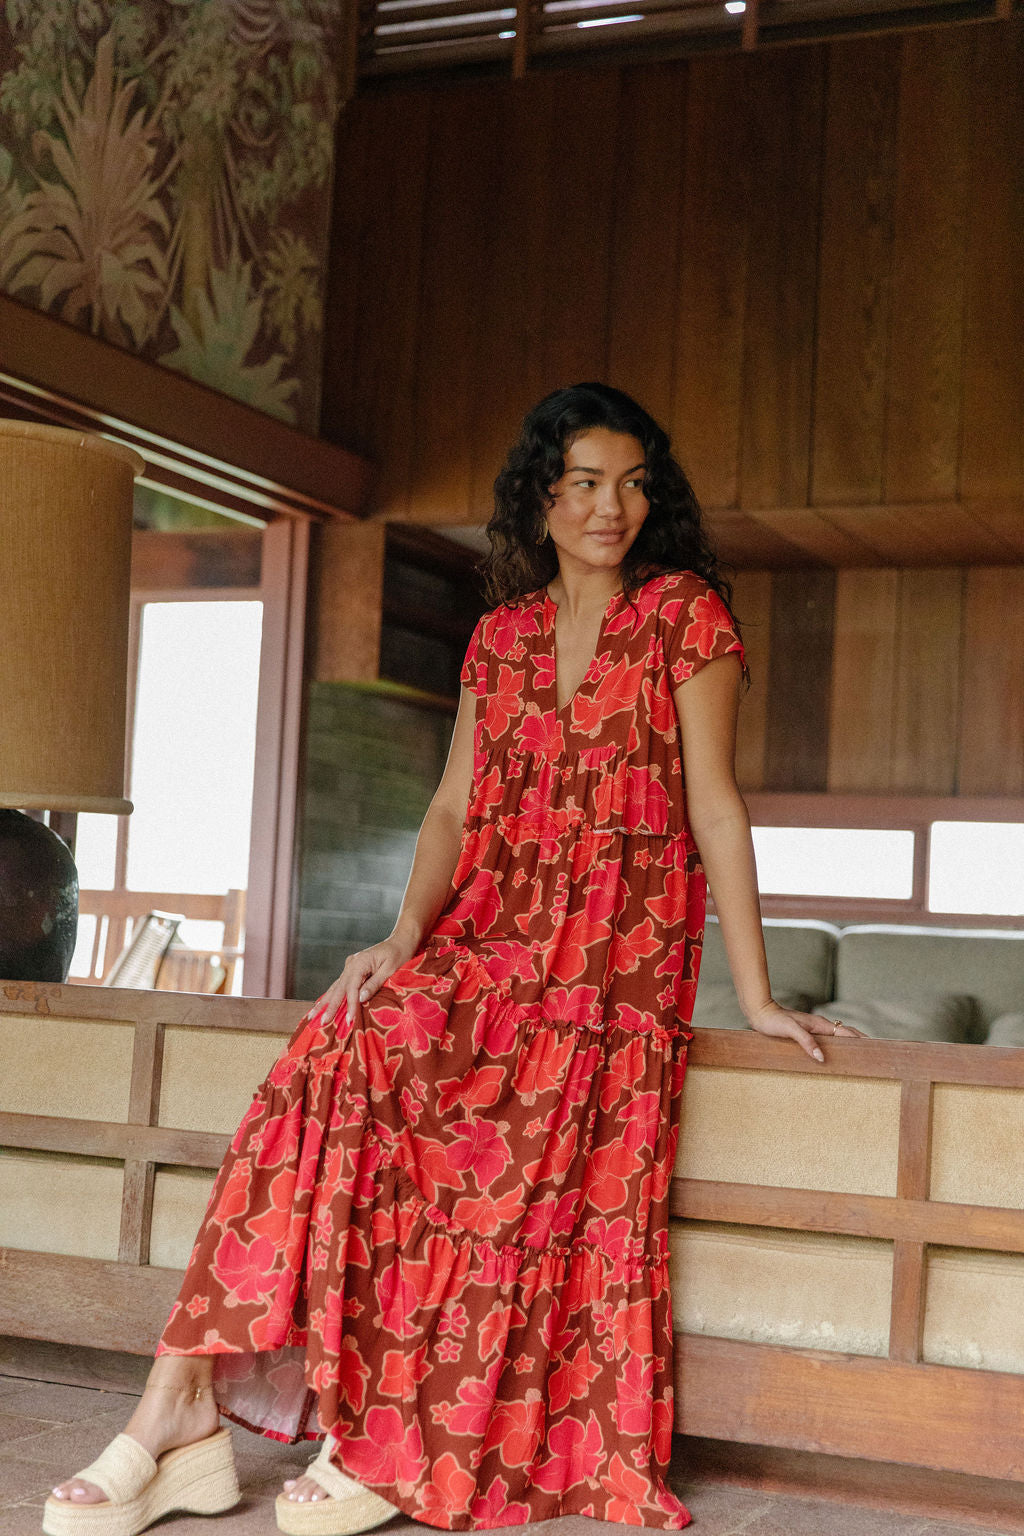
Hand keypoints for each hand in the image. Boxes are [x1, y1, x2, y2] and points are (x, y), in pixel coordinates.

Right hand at [315, 933, 417, 1026]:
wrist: (400, 941)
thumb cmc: (399, 955)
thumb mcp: (390, 969)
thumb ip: (374, 983)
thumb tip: (360, 998)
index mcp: (360, 962)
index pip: (352, 988)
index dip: (350, 1005)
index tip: (350, 1020)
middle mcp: (351, 964)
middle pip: (339, 988)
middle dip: (330, 1007)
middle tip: (321, 1022)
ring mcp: (350, 966)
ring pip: (335, 987)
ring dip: (324, 1002)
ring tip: (311, 1015)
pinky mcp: (352, 970)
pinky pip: (340, 985)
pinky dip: (331, 996)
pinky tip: (321, 1004)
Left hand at [747, 999, 863, 1061]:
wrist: (761, 1013)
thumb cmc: (774, 1021)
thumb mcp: (790, 1031)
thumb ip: (806, 1042)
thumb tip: (822, 1057)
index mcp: (819, 1024)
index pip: (846, 1032)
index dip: (860, 1040)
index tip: (873, 1048)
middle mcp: (820, 1025)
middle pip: (846, 1032)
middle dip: (860, 1041)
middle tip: (873, 1053)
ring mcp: (814, 1028)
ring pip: (837, 1036)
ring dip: (850, 1043)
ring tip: (860, 1055)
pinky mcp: (807, 1032)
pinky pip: (827, 1039)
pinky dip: (837, 1045)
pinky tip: (835, 1054)